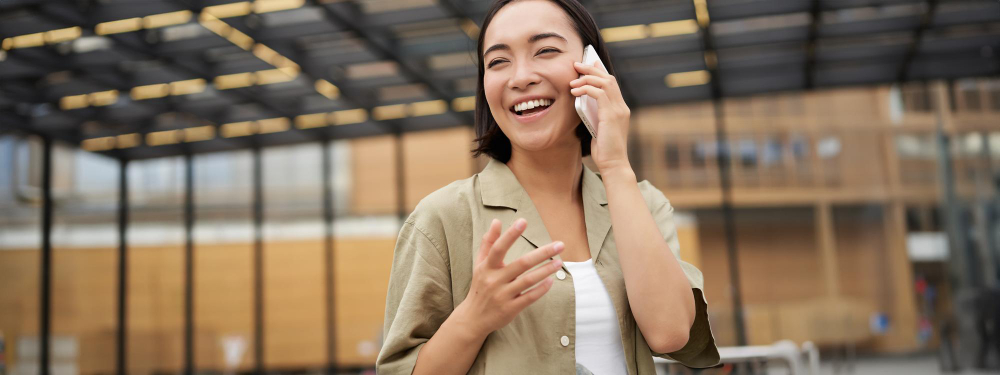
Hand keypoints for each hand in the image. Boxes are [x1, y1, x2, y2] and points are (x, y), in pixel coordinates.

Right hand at [454, 218, 564, 337]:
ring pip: (528, 280)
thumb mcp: (480, 264)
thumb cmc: (480, 286)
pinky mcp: (510, 309)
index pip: (498, 248)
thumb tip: (496, 221)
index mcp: (487, 267)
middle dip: (542, 253)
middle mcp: (494, 280)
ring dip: (546, 270)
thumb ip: (488, 242)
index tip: (523, 221)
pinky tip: (551, 281)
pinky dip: (541, 289)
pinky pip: (529, 297)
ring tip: (559, 262)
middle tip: (560, 244)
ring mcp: (502, 295)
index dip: (510, 234)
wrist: (473, 318)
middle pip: (521, 264)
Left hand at [570, 60, 631, 173]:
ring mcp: (619, 110)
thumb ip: (594, 114)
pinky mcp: (611, 115)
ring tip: (573, 80)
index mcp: (620, 109)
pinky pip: (599, 93)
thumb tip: (582, 101)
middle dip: (592, 69)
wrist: (613, 164)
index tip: (587, 64)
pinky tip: (575, 92)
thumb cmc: (604, 150)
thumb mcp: (598, 127)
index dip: (599, 71)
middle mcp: (622, 107)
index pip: (611, 83)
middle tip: (576, 64)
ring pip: (605, 82)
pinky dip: (586, 89)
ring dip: (587, 77)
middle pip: (608, 78)